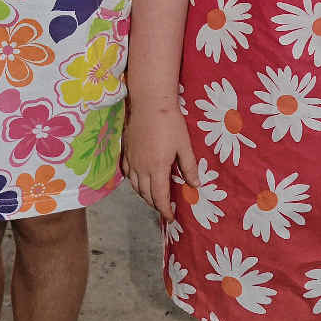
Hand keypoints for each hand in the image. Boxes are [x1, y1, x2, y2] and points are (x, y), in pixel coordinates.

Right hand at [121, 104, 196, 220]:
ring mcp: (131, 159)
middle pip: (145, 194)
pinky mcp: (125, 150)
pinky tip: (138, 180)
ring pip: (134, 185)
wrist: (149, 102)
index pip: (160, 197)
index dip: (165, 210)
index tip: (171, 218)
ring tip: (152, 197)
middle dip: (155, 204)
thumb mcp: (184, 145)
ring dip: (143, 195)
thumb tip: (195, 185)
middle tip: (164, 207)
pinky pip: (126, 173)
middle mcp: (141, 167)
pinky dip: (132, 181)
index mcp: (157, 168)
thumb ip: (188, 167)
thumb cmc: (170, 122)